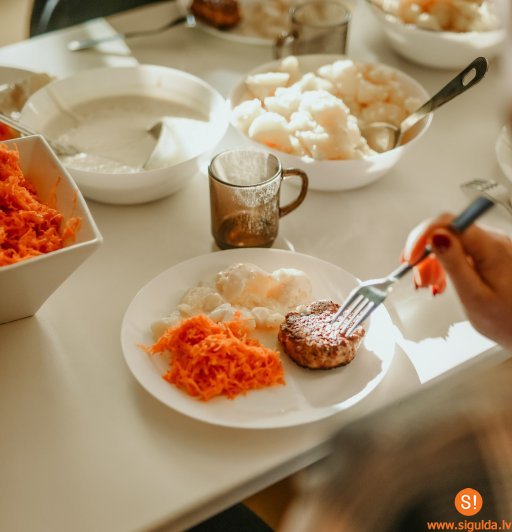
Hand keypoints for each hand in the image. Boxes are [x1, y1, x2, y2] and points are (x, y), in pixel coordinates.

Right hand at [402, 214, 511, 349]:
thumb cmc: (506, 320)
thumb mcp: (474, 296)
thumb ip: (454, 264)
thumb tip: (435, 236)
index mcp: (491, 248)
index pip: (448, 224)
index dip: (423, 237)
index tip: (409, 257)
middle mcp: (492, 241)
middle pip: (446, 232)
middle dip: (425, 253)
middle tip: (419, 278)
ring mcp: (489, 247)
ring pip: (448, 242)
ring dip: (432, 262)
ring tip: (428, 285)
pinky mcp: (486, 255)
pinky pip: (457, 251)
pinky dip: (442, 265)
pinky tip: (439, 282)